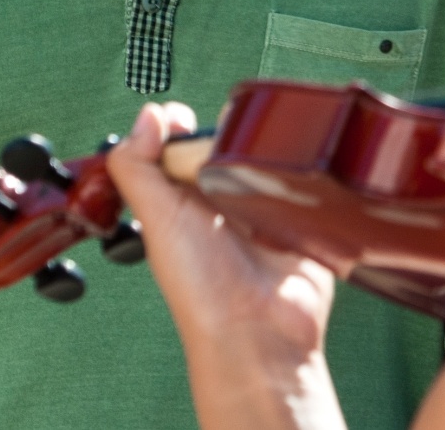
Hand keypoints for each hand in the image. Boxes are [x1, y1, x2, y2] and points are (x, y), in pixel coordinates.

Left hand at [106, 103, 345, 429]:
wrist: (260, 329)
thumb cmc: (201, 287)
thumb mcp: (158, 219)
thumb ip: (138, 168)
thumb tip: (145, 116)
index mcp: (183, 203)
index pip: (177, 148)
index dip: (177, 127)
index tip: (181, 116)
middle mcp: (222, 204)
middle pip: (224, 146)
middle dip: (229, 129)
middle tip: (231, 128)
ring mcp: (265, 209)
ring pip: (266, 157)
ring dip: (270, 146)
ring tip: (268, 144)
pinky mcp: (302, 216)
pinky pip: (305, 179)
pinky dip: (303, 167)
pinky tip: (300, 160)